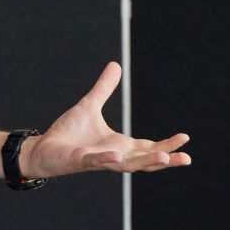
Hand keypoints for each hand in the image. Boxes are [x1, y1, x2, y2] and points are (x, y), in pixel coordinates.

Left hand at [22, 62, 191, 177]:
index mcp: (120, 145)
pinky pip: (96, 161)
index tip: (185, 138)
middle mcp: (114, 156)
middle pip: (145, 160)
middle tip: (186, 158)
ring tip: (164, 159)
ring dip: (146, 162)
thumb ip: (104, 89)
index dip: (166, 144)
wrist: (43, 149)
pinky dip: (106, 159)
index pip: (148, 147)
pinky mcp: (80, 161)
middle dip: (166, 159)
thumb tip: (116, 65)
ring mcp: (98, 160)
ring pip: (127, 165)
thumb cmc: (68, 133)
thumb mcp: (90, 106)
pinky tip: (117, 155)